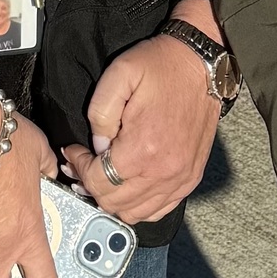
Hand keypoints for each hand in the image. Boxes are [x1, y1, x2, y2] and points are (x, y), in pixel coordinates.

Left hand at [63, 0, 223, 222]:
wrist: (202, 65)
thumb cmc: (161, 66)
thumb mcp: (120, 74)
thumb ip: (100, 114)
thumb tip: (98, 148)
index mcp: (143, 148)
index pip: (98, 181)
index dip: (79, 167)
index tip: (74, 151)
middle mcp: (163, 172)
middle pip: (113, 202)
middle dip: (90, 185)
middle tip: (82, 165)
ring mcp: (180, 179)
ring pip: (134, 213)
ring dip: (112, 199)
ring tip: (102, 177)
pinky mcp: (190, 178)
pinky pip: (158, 210)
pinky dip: (138, 205)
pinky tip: (128, 185)